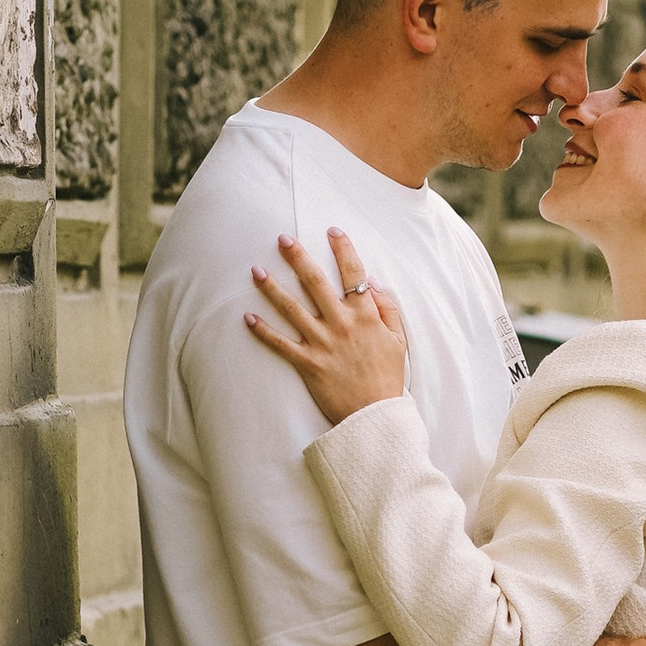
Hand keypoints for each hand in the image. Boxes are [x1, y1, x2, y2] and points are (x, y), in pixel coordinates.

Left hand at [247, 229, 410, 423]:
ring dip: (271, 288)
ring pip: (291, 308)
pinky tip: (247, 317)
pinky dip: (263, 331)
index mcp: (365, 315)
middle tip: (282, 238)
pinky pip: (280, 344)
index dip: (343, 249)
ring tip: (255, 270)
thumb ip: (387, 308)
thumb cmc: (387, 377)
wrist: (375, 415)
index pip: (353, 273)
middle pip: (315, 283)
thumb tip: (373, 282)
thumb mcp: (398, 340)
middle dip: (298, 257)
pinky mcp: (307, 364)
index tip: (332, 230)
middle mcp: (341, 324)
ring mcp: (322, 343)